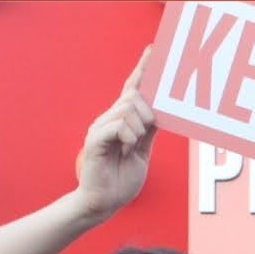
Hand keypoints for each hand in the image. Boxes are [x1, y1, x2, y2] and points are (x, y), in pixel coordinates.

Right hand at [74, 49, 157, 221]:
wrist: (104, 203)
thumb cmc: (122, 180)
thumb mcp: (143, 151)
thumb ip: (149, 131)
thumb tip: (159, 111)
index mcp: (122, 121)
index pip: (133, 89)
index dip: (142, 69)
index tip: (153, 50)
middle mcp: (109, 119)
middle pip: (134, 98)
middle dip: (147, 114)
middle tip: (144, 135)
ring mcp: (100, 128)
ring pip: (127, 110)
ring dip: (137, 130)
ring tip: (130, 147)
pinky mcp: (95, 140)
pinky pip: (118, 126)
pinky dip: (127, 137)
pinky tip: (124, 149)